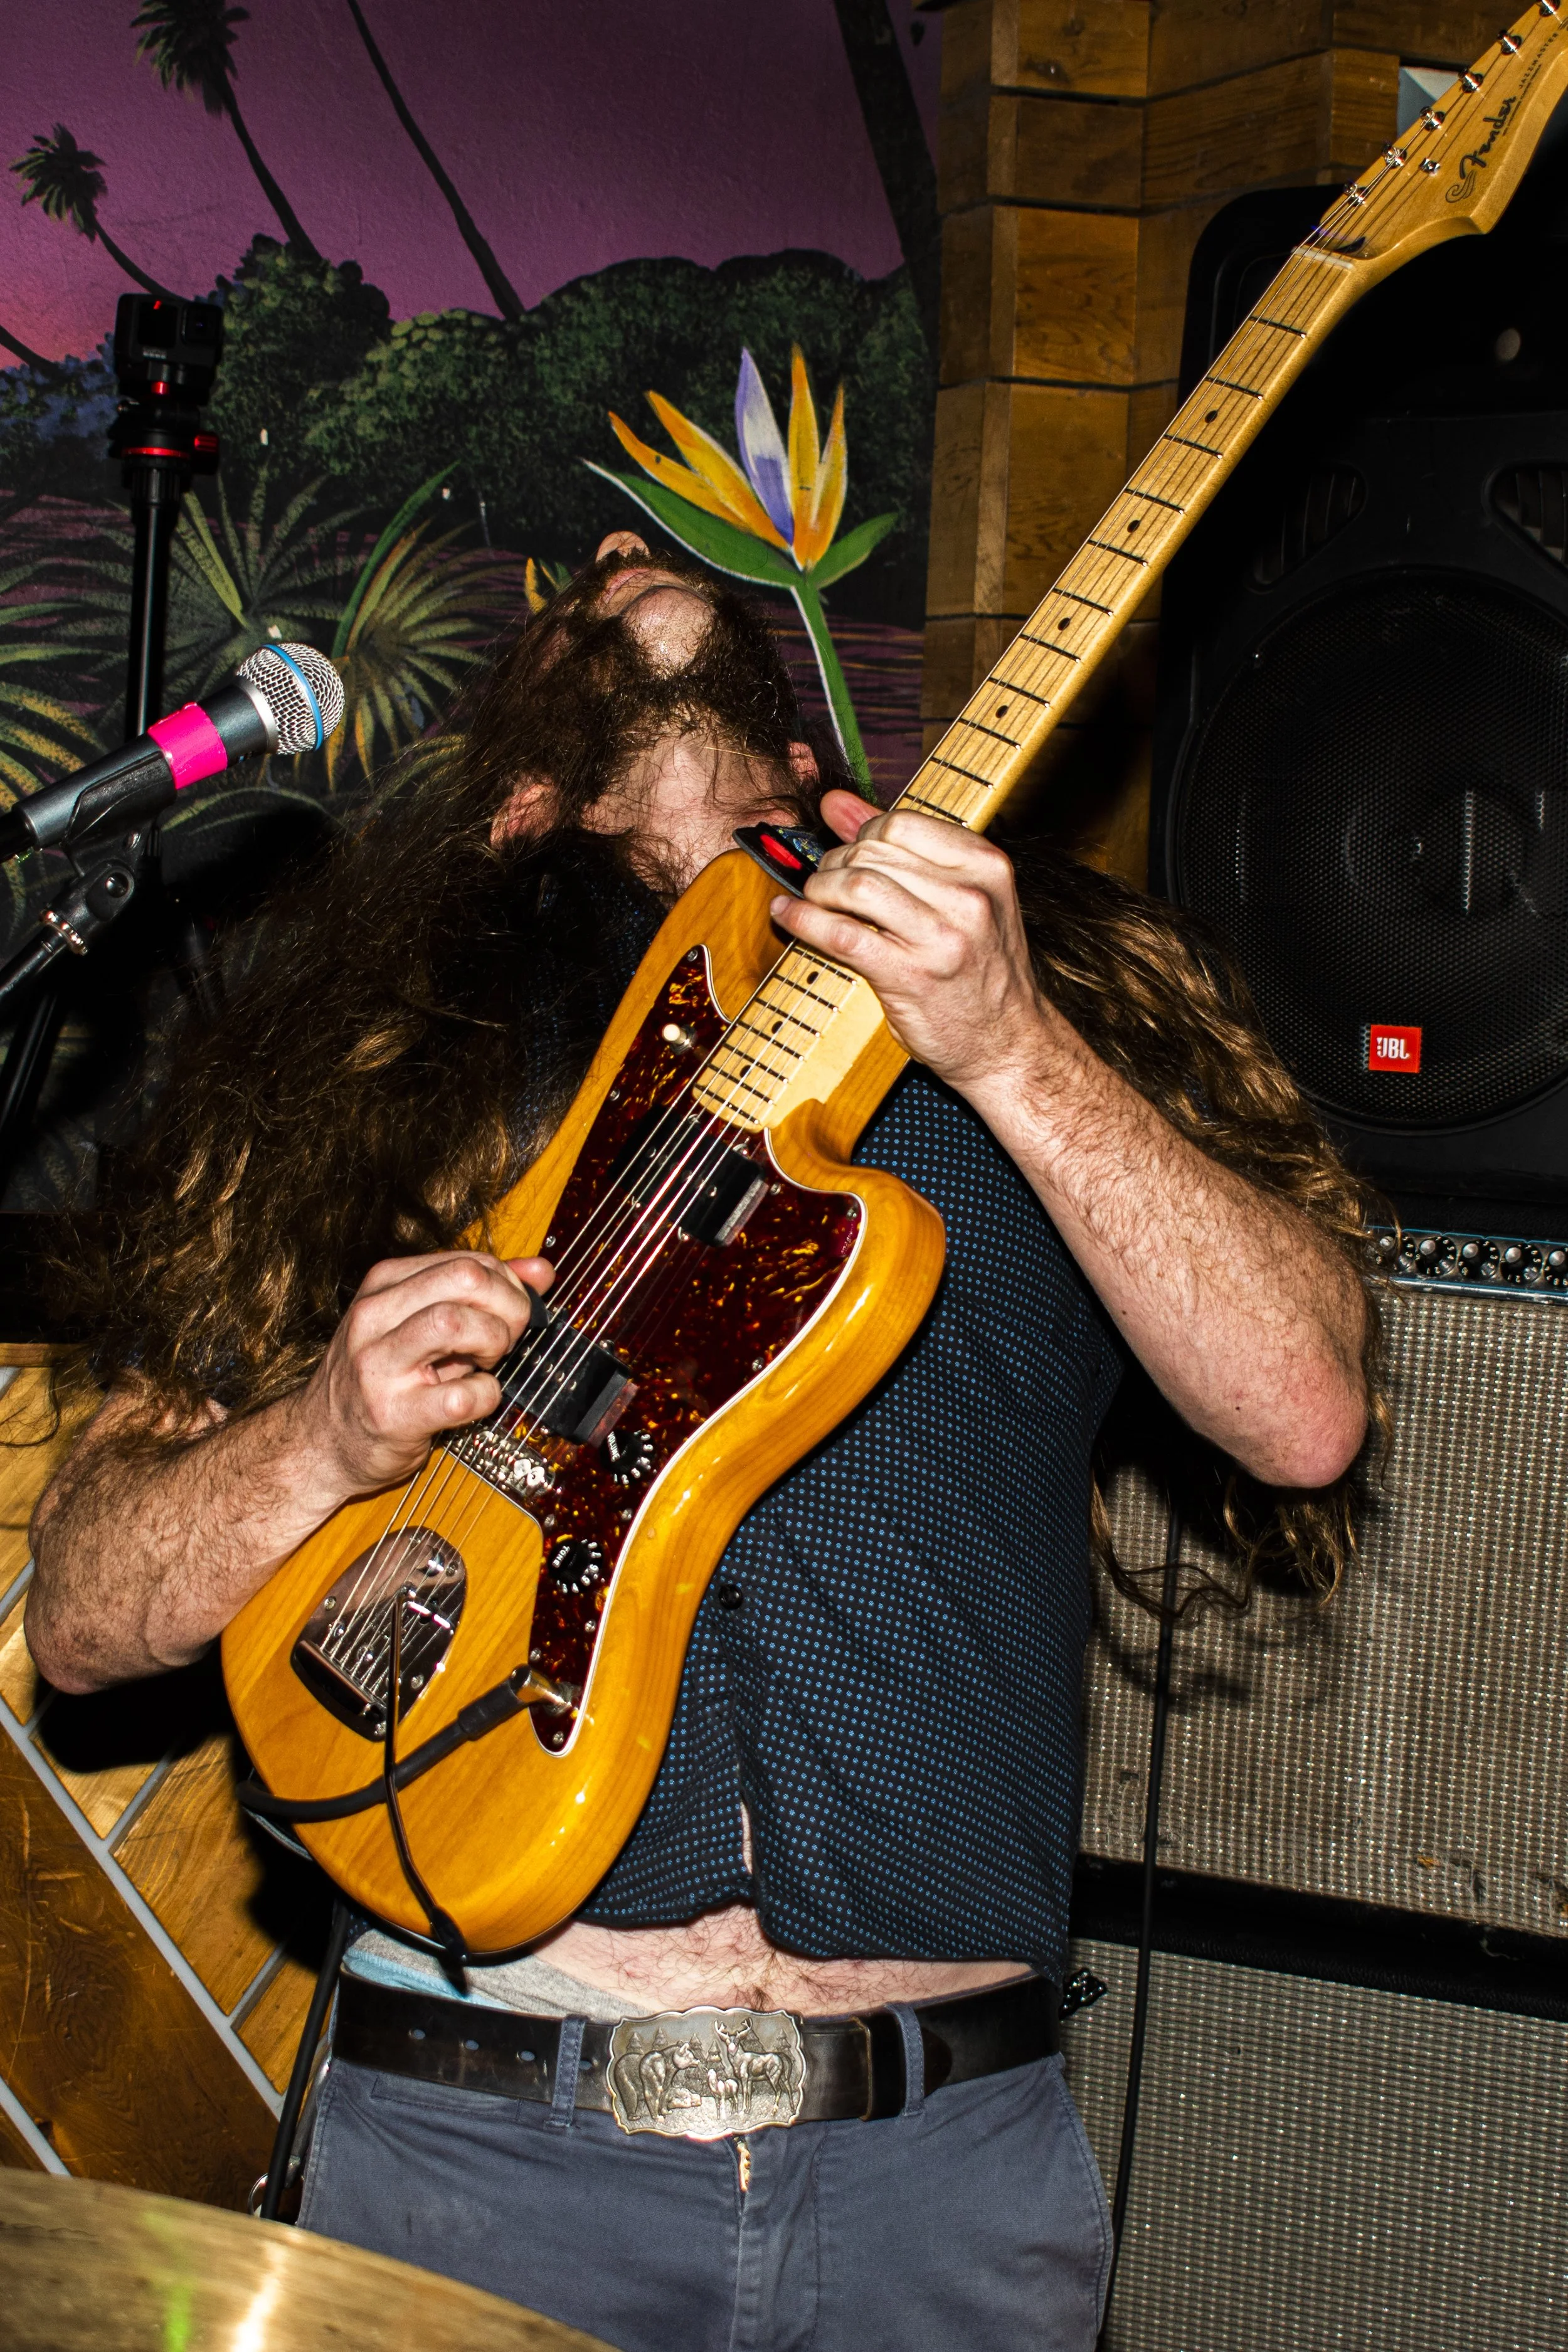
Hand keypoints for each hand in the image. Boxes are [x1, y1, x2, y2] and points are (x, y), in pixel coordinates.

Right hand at [298, 1251, 552, 1498]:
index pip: (466, 1261)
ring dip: (493, 1343)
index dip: (506, 1286)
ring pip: (456, 1323)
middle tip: (505, 1337)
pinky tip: (472, 1399)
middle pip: (466, 1279)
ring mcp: (378, 1365)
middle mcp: (375, 1317)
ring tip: (484, 1363)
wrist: (319, 1443)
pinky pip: (463, 1395)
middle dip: (507, 1307)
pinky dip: (485, 1396)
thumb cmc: (380, 1379)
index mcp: (384, 1285)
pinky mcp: (393, 1415)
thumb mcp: (421, 1323)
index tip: (507, 1313)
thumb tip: (540, 1272)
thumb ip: (480, 1293)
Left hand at [770, 790, 1048, 1093]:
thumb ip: (899, 846)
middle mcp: (969, 895)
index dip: (861, 835)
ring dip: (819, 889)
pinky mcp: (911, 976)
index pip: (900, 822)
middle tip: (827, 885)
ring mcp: (942, 937)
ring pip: (855, 886)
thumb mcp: (958, 897)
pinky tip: (788, 917)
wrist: (1006, 1043)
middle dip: (835, 863)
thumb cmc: (978, 970)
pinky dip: (803, 920)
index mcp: (984, 866)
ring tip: (815, 901)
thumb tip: (835, 803)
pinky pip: (840, 934)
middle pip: (872, 851)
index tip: (851, 856)